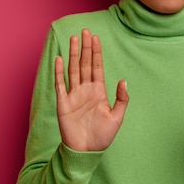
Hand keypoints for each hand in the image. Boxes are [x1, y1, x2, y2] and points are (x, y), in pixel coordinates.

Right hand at [55, 29, 128, 151]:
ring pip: (73, 70)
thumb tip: (123, 80)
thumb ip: (121, 99)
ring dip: (73, 54)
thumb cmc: (102, 136)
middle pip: (85, 64)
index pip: (97, 67)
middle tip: (86, 31)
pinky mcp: (63, 103)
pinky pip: (60, 84)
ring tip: (74, 39)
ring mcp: (73, 95)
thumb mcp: (117, 117)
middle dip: (85, 47)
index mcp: (98, 91)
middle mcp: (85, 90)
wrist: (86, 151)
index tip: (96, 38)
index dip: (96, 52)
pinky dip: (59, 71)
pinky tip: (60, 59)